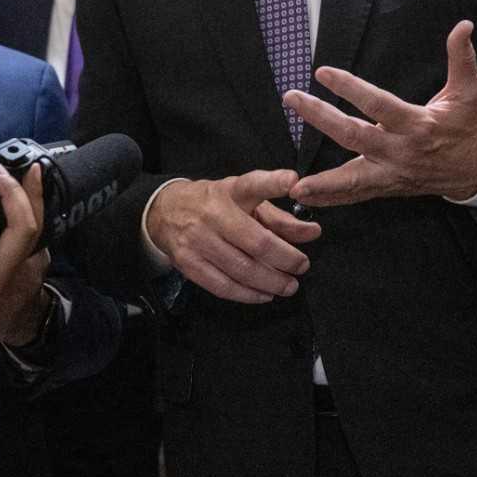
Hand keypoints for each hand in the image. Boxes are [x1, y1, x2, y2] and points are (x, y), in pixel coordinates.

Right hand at [147, 169, 320, 304]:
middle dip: (285, 258)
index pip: (252, 184)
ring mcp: (198, 240)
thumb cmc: (216, 204)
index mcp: (231, 191)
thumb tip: (312, 233)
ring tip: (289, 286)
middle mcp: (213, 213)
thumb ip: (280, 217)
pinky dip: (248, 294)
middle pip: (255, 242)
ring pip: (241, 269)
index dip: (273, 183)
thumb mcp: (246, 200)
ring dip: (270, 282)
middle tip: (302, 266)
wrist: (165, 211)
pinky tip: (264, 295)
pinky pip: (222, 286)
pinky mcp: (187, 263)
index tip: (293, 181)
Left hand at [285, 21, 476, 206]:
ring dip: (322, 182)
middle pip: (354, 136)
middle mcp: (400, 151)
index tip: (323, 73)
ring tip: (293, 184)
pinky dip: (329, 197)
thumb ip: (463, 58)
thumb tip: (464, 26)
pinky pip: (354, 194)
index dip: (350, 88)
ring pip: (351, 178)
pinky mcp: (386, 187)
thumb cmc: (466, 127)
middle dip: (320, 118)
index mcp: (417, 125)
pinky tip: (304, 196)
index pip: (378, 105)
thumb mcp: (469, 91)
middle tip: (293, 99)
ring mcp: (391, 173)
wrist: (475, 171)